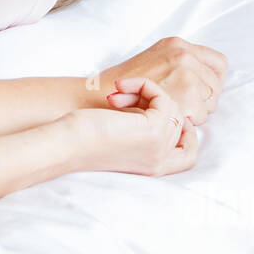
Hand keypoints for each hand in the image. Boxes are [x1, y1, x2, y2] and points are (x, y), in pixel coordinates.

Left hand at [62, 77, 198, 177]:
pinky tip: (120, 89)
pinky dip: (143, 85)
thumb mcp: (123, 138)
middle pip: (180, 123)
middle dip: (156, 103)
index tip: (164, 111)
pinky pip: (163, 97)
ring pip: (173, 107)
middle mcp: (161, 162)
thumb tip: (164, 102)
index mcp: (155, 168)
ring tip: (119, 94)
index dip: (186, 134)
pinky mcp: (153, 130)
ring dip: (146, 92)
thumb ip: (145, 130)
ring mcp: (159, 148)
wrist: (65, 144)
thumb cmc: (84, 139)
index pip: (188, 157)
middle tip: (125, 98)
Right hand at [102, 36, 227, 124]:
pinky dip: (188, 121)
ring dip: (196, 111)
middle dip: (204, 99)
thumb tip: (205, 78)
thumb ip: (179, 64)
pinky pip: (202, 115)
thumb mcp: (152, 61)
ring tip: (171, 111)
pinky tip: (168, 118)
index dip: (213, 80)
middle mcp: (185, 56)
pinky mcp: (186, 96)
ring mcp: (186, 75)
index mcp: (178, 45)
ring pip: (211, 102)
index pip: (219, 63)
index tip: (202, 91)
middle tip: (181, 105)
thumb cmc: (123, 86)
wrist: (99, 98)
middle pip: (217, 84)